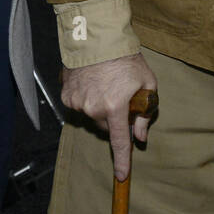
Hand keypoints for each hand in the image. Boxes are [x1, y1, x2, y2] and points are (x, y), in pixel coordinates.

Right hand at [61, 54, 157, 181]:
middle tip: (120, 98)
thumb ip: (145, 112)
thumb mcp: (147, 82)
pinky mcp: (66, 94)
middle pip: (106, 126)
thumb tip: (140, 136)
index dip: (122, 161)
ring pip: (91, 116)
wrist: (97, 37)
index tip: (122, 177)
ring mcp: (77, 102)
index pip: (119, 142)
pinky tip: (92, 83)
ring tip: (105, 85)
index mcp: (115, 107)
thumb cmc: (126, 58)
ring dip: (99, 107)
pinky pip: (79, 105)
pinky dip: (86, 99)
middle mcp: (93, 109)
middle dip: (114, 118)